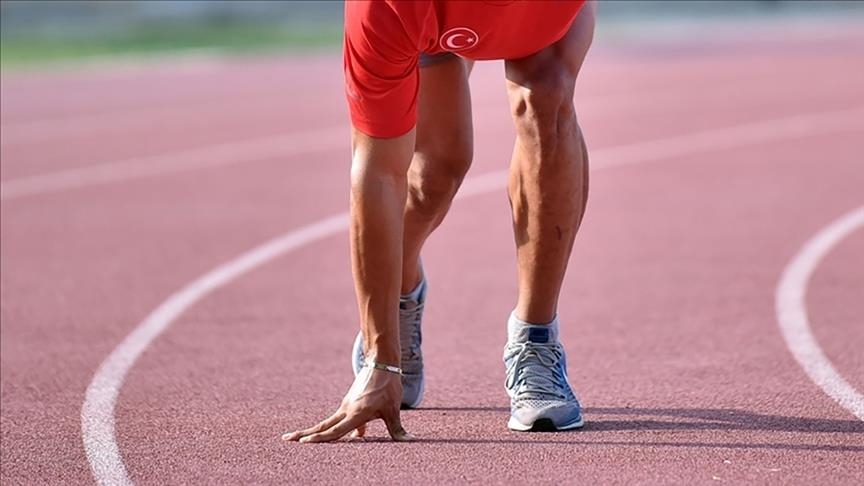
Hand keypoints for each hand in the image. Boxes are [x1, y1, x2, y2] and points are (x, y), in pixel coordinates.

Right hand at [282, 367, 412, 442]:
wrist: (382, 364)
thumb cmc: (388, 387)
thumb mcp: (393, 409)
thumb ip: (396, 428)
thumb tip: (406, 441)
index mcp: (357, 414)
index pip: (335, 430)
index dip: (320, 438)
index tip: (304, 443)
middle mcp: (347, 410)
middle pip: (322, 426)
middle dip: (304, 434)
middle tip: (286, 439)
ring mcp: (346, 406)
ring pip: (327, 423)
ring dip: (313, 431)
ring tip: (297, 438)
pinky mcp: (349, 403)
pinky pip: (336, 420)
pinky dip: (327, 428)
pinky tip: (326, 438)